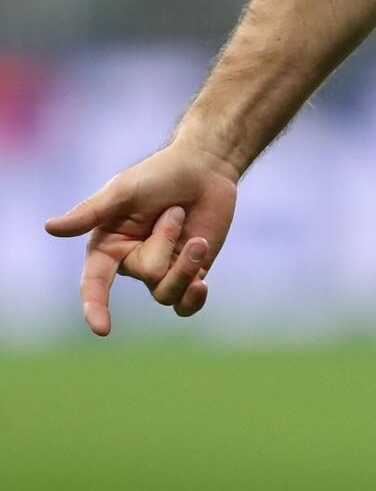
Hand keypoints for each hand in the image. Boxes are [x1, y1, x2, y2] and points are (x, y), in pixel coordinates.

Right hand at [44, 140, 238, 335]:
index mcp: (108, 246)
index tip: (102, 328)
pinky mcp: (189, 273)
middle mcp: (131, 263)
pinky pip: (186, 304)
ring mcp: (162, 271)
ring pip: (167, 293)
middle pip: (148, 275)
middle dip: (165, 239)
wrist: (206, 166)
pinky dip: (193, 299)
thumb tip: (49, 227)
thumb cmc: (160, 173)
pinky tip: (201, 286)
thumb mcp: (124, 190)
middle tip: (175, 210)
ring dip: (187, 262)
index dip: (95, 307)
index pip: (94, 284)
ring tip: (198, 237)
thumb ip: (90, 212)